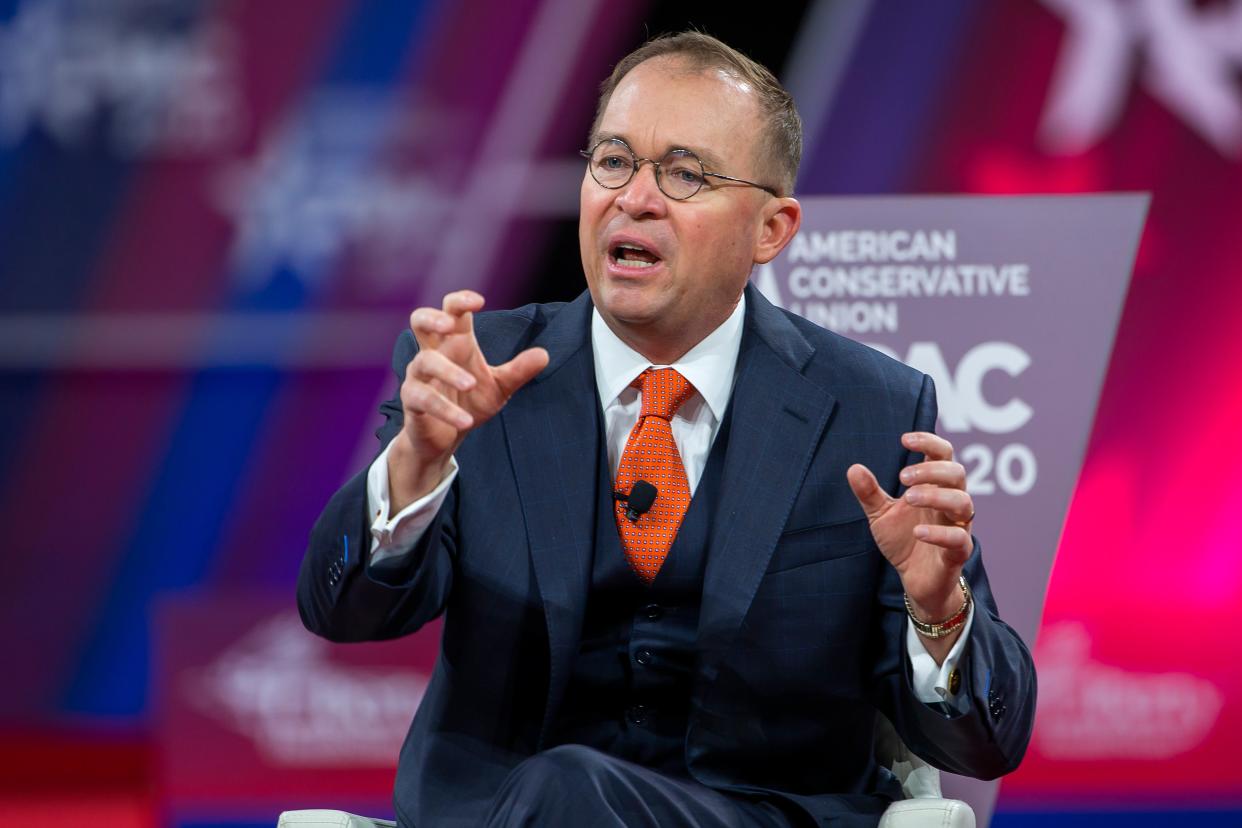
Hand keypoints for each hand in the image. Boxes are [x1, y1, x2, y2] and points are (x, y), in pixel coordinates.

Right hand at [389, 290, 547, 510]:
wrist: (445, 439)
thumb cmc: (469, 403)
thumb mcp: (499, 388)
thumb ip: (518, 371)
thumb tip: (544, 354)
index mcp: (455, 344)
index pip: (452, 311)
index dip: (461, 301)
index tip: (480, 301)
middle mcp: (433, 353)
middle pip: (419, 320)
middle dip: (432, 318)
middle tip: (450, 325)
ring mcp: (419, 376)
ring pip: (425, 361)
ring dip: (448, 371)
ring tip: (471, 384)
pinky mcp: (412, 401)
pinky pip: (423, 399)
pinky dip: (445, 409)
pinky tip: (466, 421)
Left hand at [846, 432, 973, 623]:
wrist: (916, 580)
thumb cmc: (904, 540)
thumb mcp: (881, 515)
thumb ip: (870, 493)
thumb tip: (853, 468)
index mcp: (935, 487)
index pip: (944, 454)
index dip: (929, 442)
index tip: (904, 440)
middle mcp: (951, 502)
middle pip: (957, 473)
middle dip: (931, 470)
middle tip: (903, 478)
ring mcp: (958, 526)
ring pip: (963, 502)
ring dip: (936, 495)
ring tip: (908, 498)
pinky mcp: (958, 552)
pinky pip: (959, 538)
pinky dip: (939, 532)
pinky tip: (918, 531)